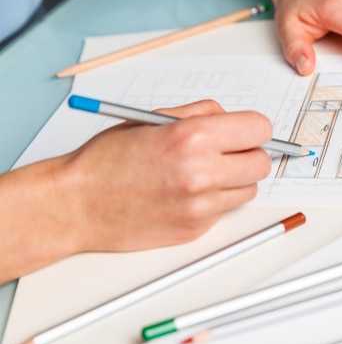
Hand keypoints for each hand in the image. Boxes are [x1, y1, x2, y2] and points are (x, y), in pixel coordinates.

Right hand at [61, 100, 272, 251]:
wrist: (78, 203)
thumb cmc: (108, 160)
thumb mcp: (153, 119)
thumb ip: (200, 114)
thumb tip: (233, 118)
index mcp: (192, 137)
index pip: (259, 129)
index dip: (255, 129)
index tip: (248, 132)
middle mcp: (202, 173)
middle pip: (262, 164)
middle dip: (249, 155)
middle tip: (229, 153)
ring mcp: (201, 206)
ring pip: (248, 190)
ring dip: (235, 180)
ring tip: (203, 174)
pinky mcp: (196, 229)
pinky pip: (225, 210)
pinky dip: (214, 201)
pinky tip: (186, 194)